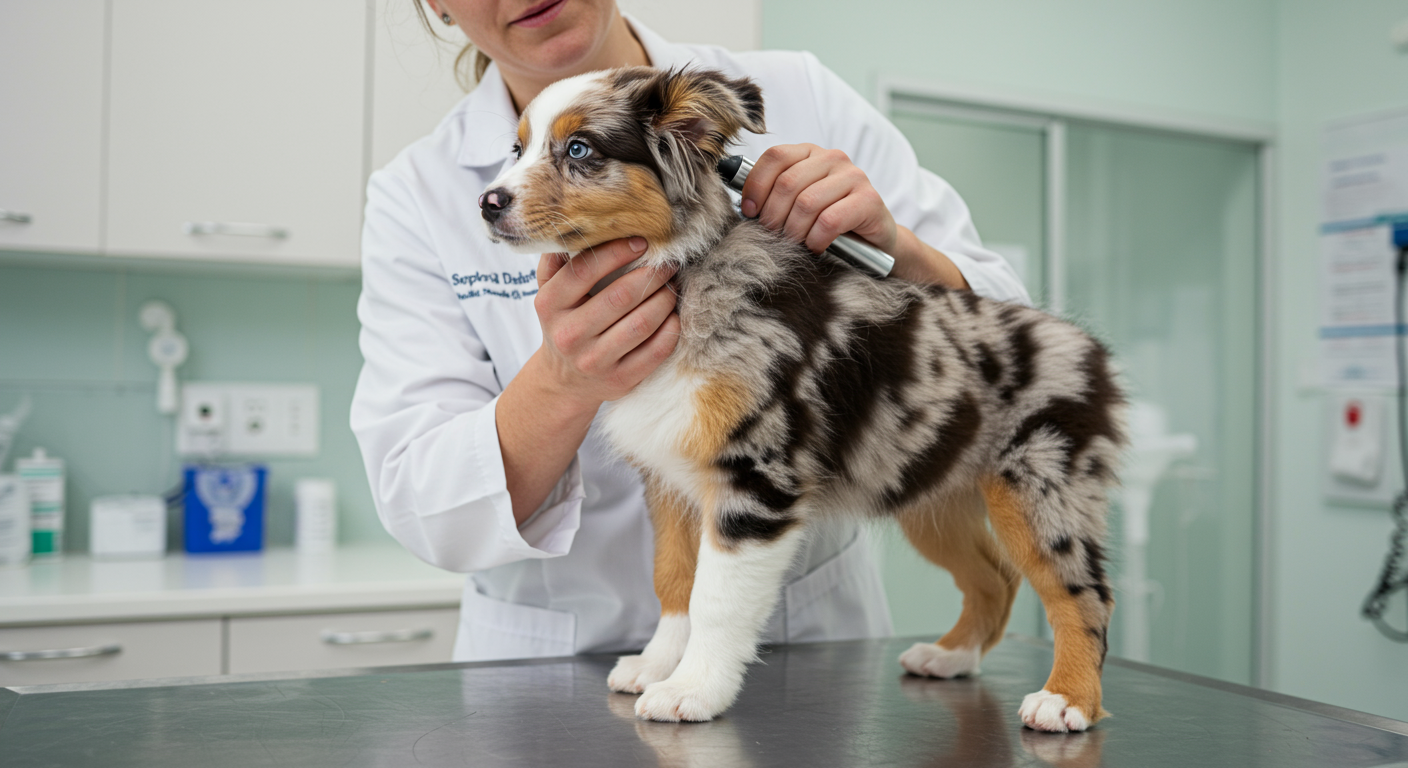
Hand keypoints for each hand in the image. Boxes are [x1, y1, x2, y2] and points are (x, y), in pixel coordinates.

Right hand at [531, 237, 680, 407]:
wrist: (563, 380)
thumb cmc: (564, 323)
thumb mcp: (549, 292)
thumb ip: (558, 260)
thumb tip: (577, 223)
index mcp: (549, 305)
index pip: (584, 271)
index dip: (617, 252)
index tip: (642, 241)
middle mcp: (569, 335)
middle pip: (620, 297)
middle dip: (651, 275)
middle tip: (668, 264)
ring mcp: (594, 361)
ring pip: (641, 323)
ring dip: (665, 300)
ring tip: (671, 287)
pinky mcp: (619, 380)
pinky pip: (654, 352)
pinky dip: (670, 330)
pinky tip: (674, 316)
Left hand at [741, 144, 969, 289]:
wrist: (873, 242)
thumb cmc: (828, 224)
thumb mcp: (797, 205)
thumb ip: (774, 196)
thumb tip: (740, 203)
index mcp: (810, 153)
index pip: (775, 156)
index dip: (756, 186)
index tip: (749, 212)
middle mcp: (832, 158)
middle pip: (787, 183)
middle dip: (773, 216)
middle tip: (771, 237)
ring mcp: (854, 176)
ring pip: (807, 203)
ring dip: (794, 231)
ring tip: (794, 244)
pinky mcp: (869, 200)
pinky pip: (829, 221)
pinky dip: (815, 240)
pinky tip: (815, 248)